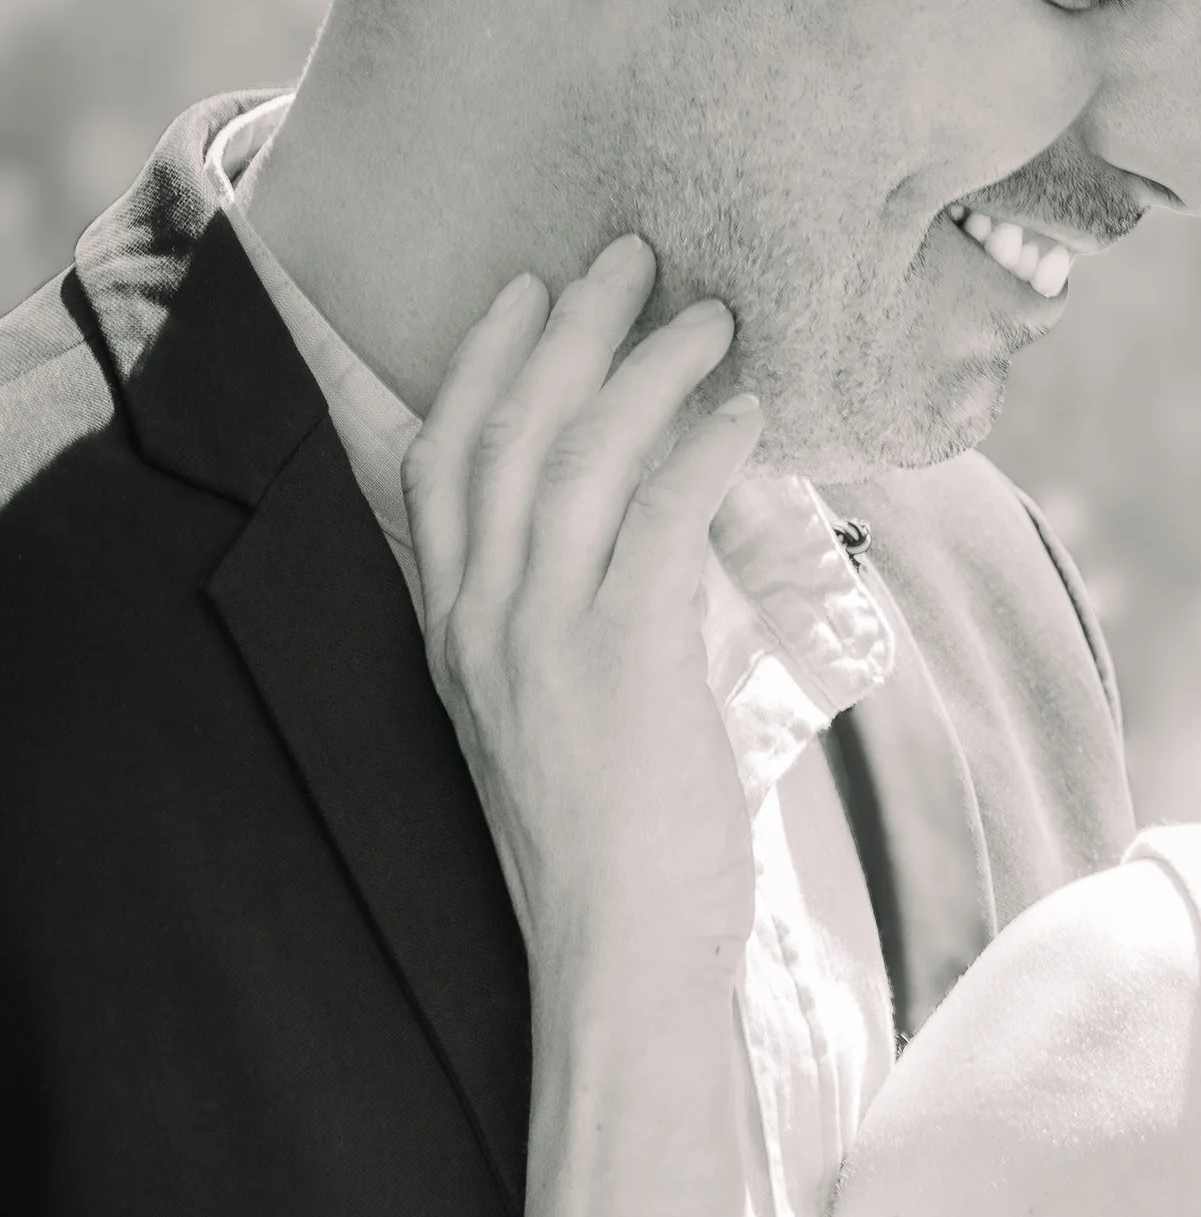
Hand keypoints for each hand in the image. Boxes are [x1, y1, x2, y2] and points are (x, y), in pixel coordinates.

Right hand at [404, 235, 761, 989]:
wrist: (619, 958)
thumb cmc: (619, 854)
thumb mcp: (572, 723)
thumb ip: (591, 631)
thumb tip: (662, 549)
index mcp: (456, 634)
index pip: (440, 464)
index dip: (482, 365)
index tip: (524, 292)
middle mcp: (481, 622)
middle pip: (506, 430)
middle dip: (568, 330)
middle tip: (631, 258)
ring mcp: (540, 638)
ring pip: (578, 457)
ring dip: (646, 369)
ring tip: (708, 316)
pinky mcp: (618, 661)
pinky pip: (656, 518)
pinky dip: (701, 451)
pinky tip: (744, 415)